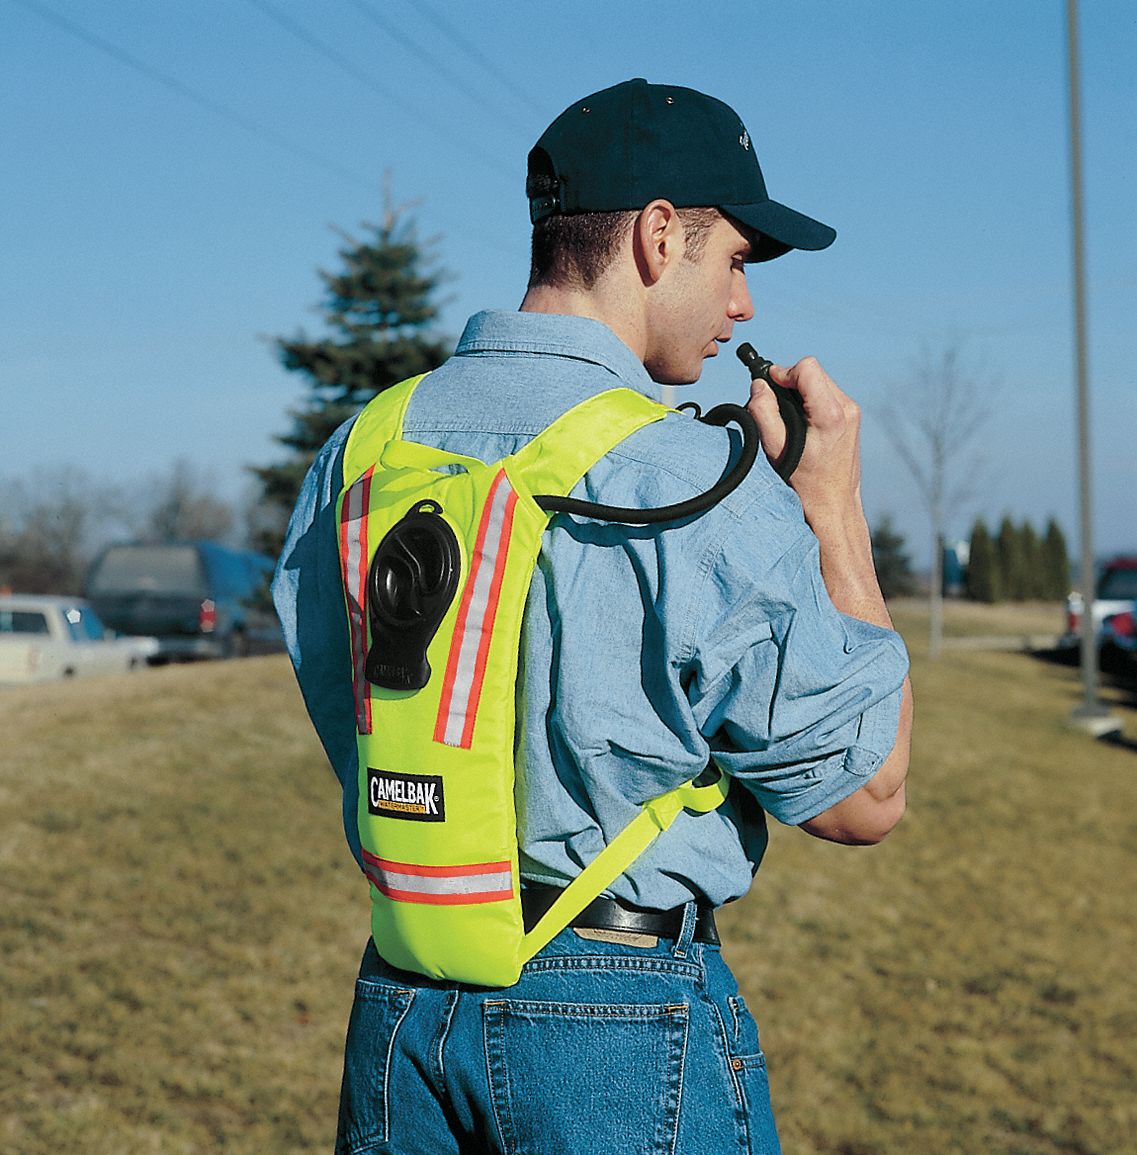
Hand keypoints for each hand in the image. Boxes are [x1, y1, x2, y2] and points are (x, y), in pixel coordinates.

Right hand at [746, 356, 863, 530]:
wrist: (833, 504)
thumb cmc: (804, 483)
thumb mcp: (775, 449)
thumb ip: (762, 412)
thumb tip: (759, 385)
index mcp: (831, 414)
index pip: (807, 368)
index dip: (783, 373)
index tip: (770, 387)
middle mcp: (847, 408)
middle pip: (813, 372)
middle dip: (790, 383)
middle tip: (774, 405)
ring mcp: (853, 412)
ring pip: (820, 382)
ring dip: (800, 392)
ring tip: (788, 417)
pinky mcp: (852, 417)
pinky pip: (827, 394)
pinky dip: (810, 400)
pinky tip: (802, 423)